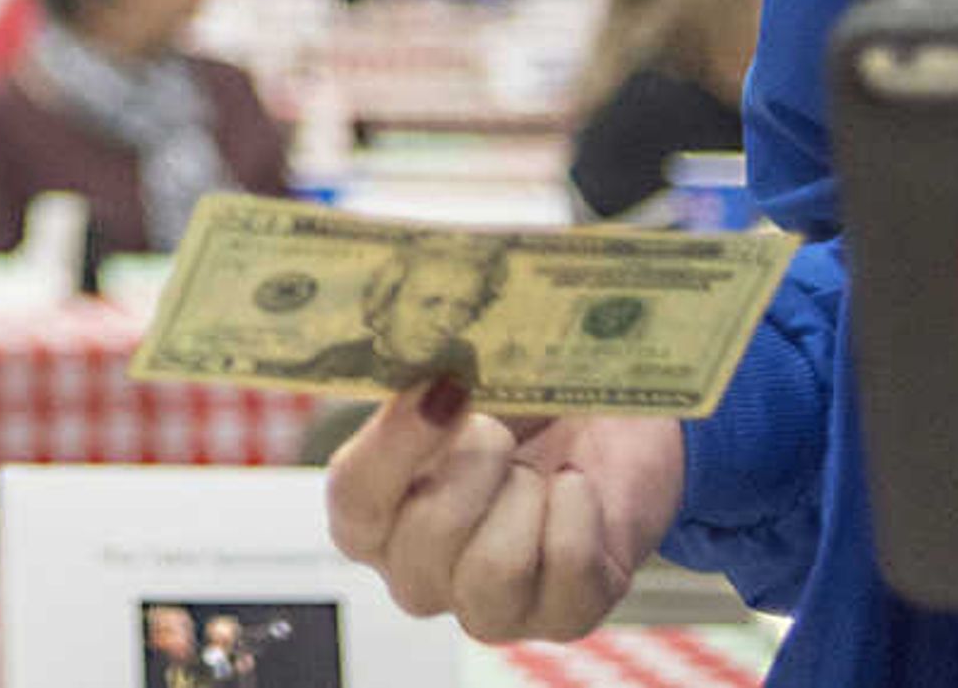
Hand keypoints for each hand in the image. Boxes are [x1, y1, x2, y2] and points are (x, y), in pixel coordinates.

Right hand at [325, 384, 685, 641]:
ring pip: (494, 570)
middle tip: (501, 428)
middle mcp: (418, 573)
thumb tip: (421, 342)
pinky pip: (567, 567)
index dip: (396, 445)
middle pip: (426, 540)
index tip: (444, 386)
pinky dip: (578, 507)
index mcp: (372, 514)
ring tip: (537, 468)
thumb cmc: (514, 402)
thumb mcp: (456, 378)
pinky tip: (574, 484)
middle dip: (476, 464)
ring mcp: (489, 606)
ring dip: (526, 495)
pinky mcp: (563, 615)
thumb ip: (419, 370)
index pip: (354, 500)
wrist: (603, 427)